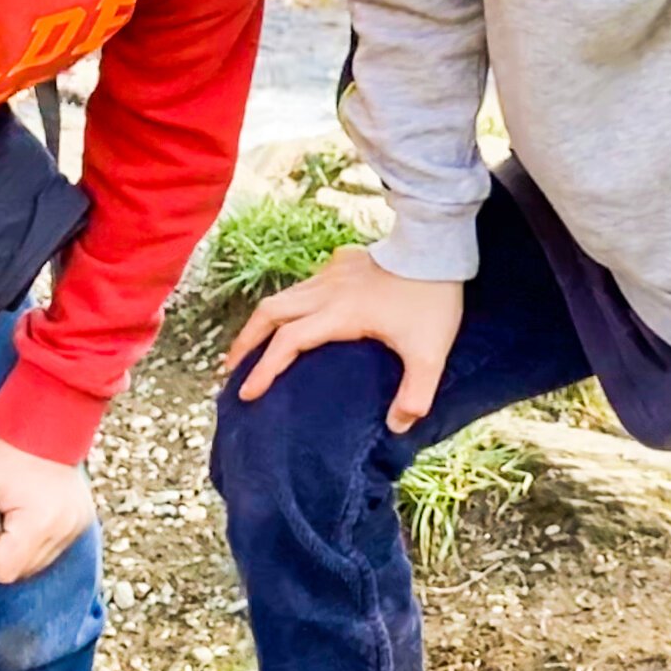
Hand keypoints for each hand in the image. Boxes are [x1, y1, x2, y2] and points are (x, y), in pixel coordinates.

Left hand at [0, 435, 96, 584]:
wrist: (46, 421)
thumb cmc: (4, 454)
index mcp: (40, 524)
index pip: (2, 570)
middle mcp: (66, 531)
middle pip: (20, 570)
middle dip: (3, 545)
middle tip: (3, 507)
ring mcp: (79, 527)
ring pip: (35, 562)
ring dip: (19, 542)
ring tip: (19, 505)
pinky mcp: (83, 521)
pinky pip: (51, 548)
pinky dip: (36, 535)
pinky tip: (35, 507)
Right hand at [222, 245, 463, 433]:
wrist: (438, 244)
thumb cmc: (432, 298)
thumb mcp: (430, 353)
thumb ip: (414, 393)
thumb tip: (396, 426)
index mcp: (339, 314)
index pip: (288, 343)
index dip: (264, 368)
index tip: (246, 393)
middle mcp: (326, 290)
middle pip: (270, 312)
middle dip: (246, 341)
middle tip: (231, 368)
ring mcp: (333, 271)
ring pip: (285, 295)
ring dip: (264, 321)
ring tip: (255, 344)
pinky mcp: (344, 260)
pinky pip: (307, 282)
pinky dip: (292, 302)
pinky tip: (300, 312)